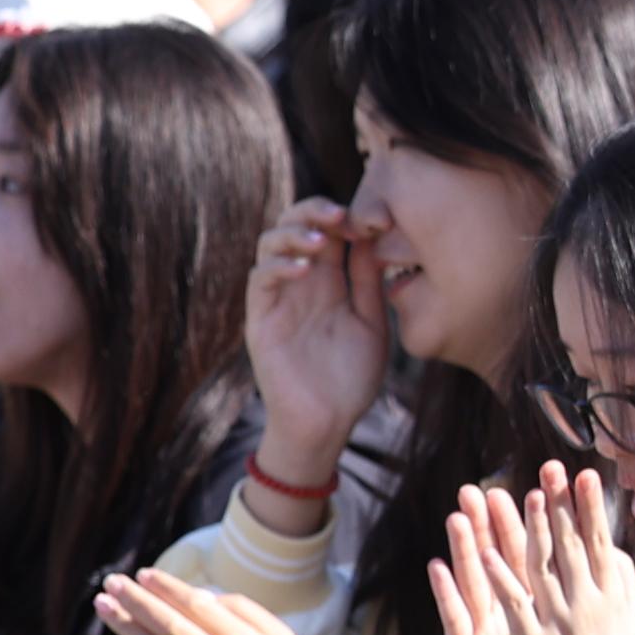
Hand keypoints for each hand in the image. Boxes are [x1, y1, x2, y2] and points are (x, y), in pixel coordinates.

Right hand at [246, 203, 398, 474]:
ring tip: (321, 239)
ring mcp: (277, 299)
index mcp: (329, 282)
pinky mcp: (260, 320)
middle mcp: (300, 284)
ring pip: (270, 245)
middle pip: (294, 227)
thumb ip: (369, 281)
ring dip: (293, 233)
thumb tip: (374, 235)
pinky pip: (260, 281)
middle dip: (314, 211)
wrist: (328, 423)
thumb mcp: (371, 322)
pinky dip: (279, 267)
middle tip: (340, 213)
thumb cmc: (352, 377)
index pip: (327, 231)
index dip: (342, 215)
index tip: (367, 216)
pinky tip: (306, 270)